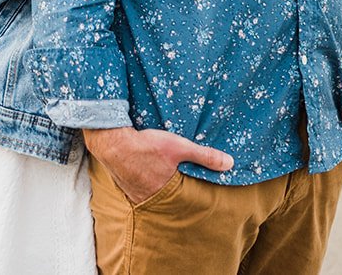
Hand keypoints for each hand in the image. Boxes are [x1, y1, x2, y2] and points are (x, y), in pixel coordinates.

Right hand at [83, 127, 232, 204]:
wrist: (112, 141)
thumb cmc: (146, 145)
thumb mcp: (179, 147)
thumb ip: (204, 156)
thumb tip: (229, 163)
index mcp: (165, 193)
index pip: (183, 200)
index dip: (190, 198)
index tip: (198, 199)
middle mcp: (149, 198)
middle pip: (167, 201)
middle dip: (174, 197)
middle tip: (181, 192)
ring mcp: (135, 194)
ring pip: (152, 196)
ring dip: (158, 191)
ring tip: (164, 184)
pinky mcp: (125, 186)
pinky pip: (138, 190)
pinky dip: (144, 186)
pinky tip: (145, 177)